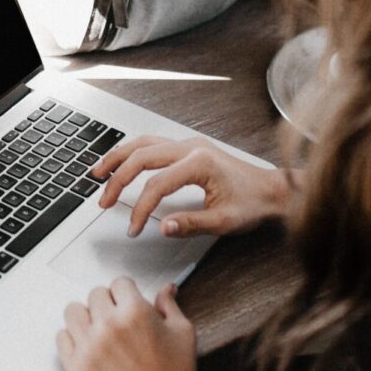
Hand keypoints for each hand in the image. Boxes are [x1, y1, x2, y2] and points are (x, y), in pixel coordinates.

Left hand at [57, 278, 195, 370]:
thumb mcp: (182, 336)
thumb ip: (170, 307)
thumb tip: (166, 289)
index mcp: (135, 313)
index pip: (120, 282)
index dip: (127, 293)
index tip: (129, 302)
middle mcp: (109, 325)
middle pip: (95, 294)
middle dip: (108, 303)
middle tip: (118, 319)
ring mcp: (89, 345)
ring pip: (73, 311)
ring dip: (86, 317)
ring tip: (99, 329)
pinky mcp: (76, 365)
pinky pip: (62, 337)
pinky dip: (73, 339)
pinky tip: (88, 346)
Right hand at [93, 135, 291, 237]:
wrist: (272, 190)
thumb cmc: (253, 203)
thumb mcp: (224, 221)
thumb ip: (191, 224)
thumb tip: (163, 227)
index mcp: (199, 163)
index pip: (156, 184)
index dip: (140, 208)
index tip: (133, 228)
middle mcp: (191, 147)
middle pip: (142, 156)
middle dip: (118, 179)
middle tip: (103, 200)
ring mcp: (188, 144)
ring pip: (143, 143)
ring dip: (118, 157)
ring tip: (98, 173)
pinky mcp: (188, 147)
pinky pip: (152, 143)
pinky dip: (132, 152)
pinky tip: (121, 161)